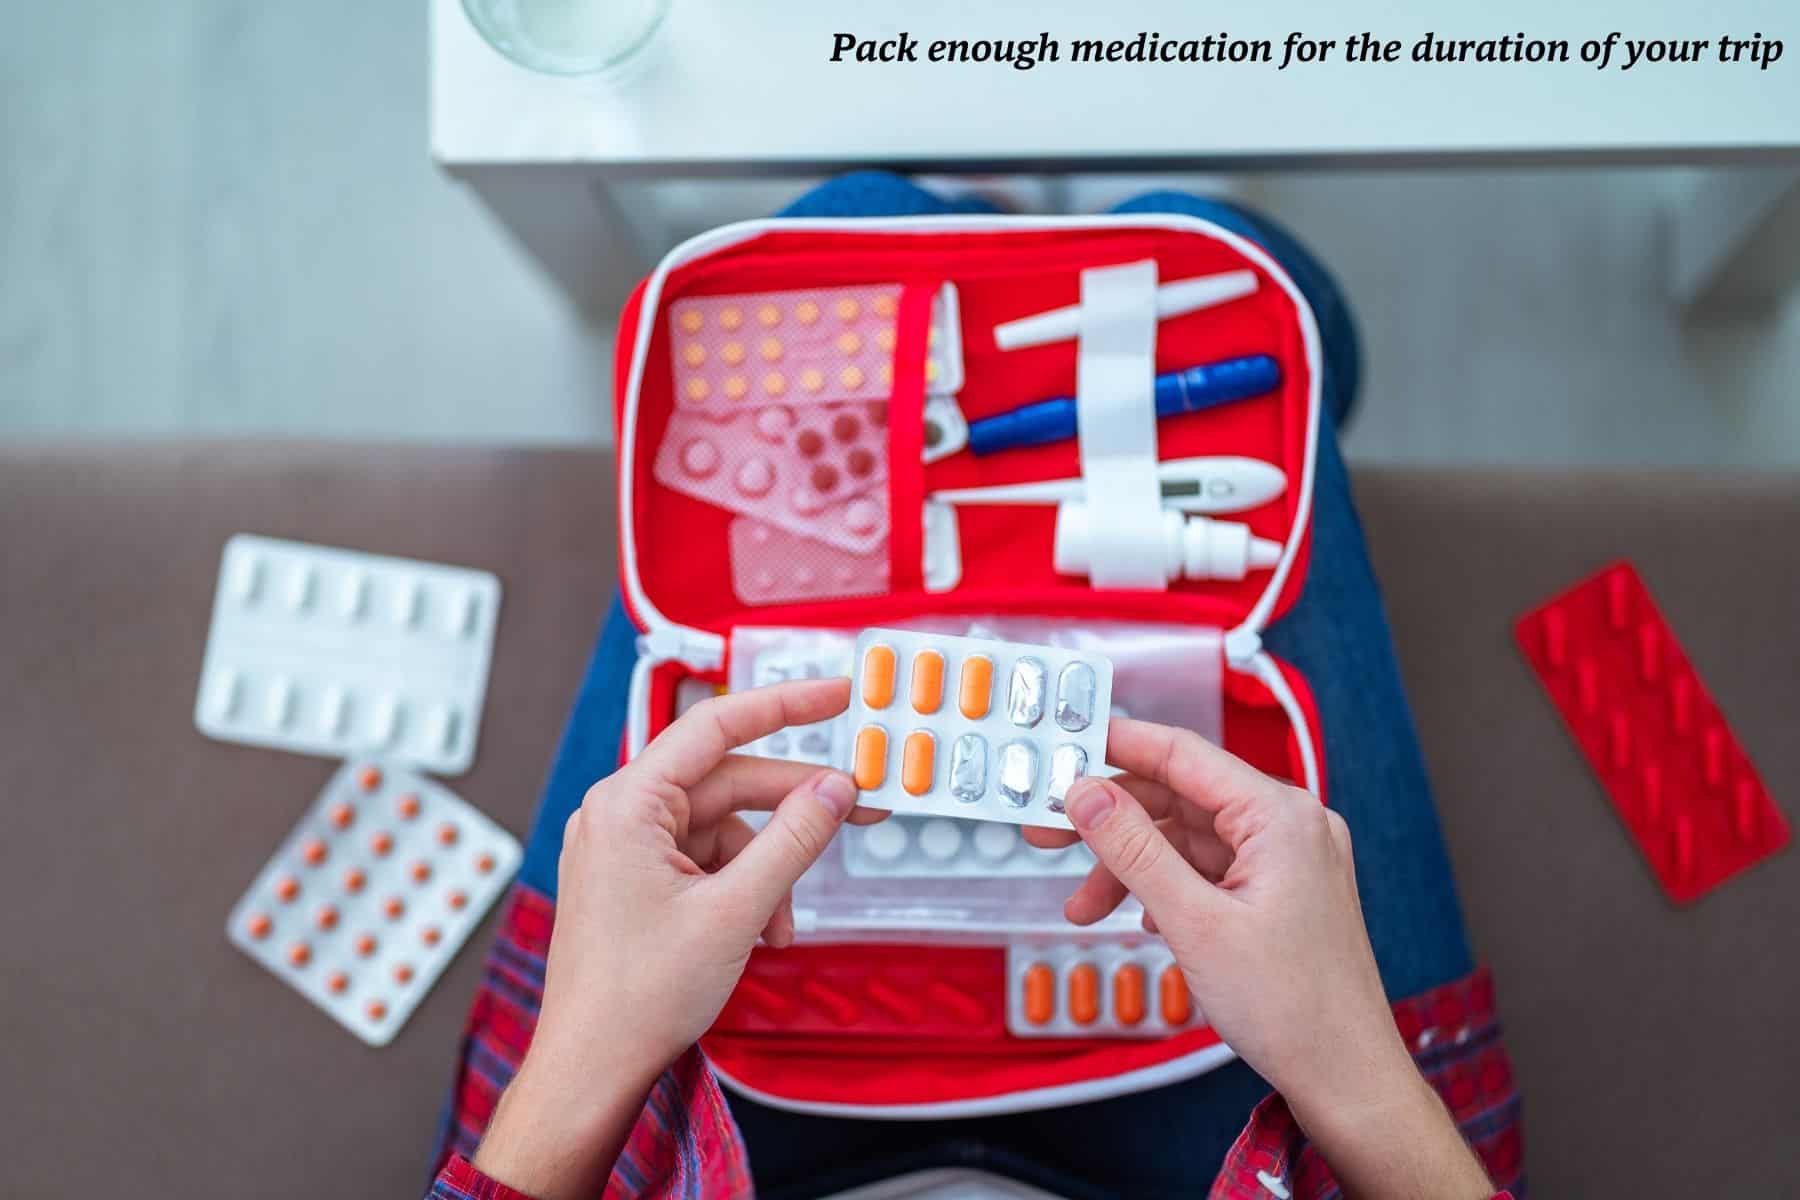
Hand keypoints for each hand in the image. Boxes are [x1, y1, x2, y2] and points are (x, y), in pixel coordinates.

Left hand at [475, 678, 873, 1199]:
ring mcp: (623, 847)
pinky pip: (704, 860)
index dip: (787, 705)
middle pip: (727, 782)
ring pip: (723, 828)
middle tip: (859, 808)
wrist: (591, 1069)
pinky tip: (759, 932)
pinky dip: (742, 889)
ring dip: (767, 870)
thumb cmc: (638, 996)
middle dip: (791, 810)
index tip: (839, 694)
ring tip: (780, 925)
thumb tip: (836, 787)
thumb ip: (794, 838)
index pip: (717, 725)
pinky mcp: (633, 879)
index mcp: (627, 802)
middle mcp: (618, 813)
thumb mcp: (736, 909)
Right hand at [1028, 718, 1491, 1199]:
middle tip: (1048, 833)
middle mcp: (1290, 824)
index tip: (1060, 747)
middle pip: (1179, 796)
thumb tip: (1085, 793)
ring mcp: (1289, 858)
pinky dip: (1167, 887)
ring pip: (1187, 838)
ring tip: (1085, 908)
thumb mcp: (1194, 923)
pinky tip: (1141, 920)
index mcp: (1280, 815)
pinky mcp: (1281, 891)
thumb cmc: (1292, 1007)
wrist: (1347, 1079)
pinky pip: (1208, 869)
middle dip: (1111, 820)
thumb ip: (1133, 850)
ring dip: (1132, 867)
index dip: (1114, 746)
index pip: (1181, 754)